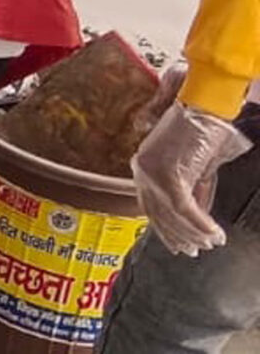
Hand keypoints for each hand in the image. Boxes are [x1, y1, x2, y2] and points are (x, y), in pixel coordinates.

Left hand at [133, 96, 253, 255]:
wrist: (204, 106)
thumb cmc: (201, 130)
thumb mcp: (193, 167)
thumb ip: (192, 192)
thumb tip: (196, 220)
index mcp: (142, 166)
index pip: (149, 206)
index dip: (164, 229)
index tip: (179, 245)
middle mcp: (142, 170)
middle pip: (158, 214)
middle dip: (178, 236)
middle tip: (195, 251)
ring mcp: (152, 172)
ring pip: (172, 215)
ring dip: (193, 232)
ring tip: (210, 243)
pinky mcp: (169, 173)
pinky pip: (185, 208)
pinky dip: (201, 223)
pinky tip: (214, 233)